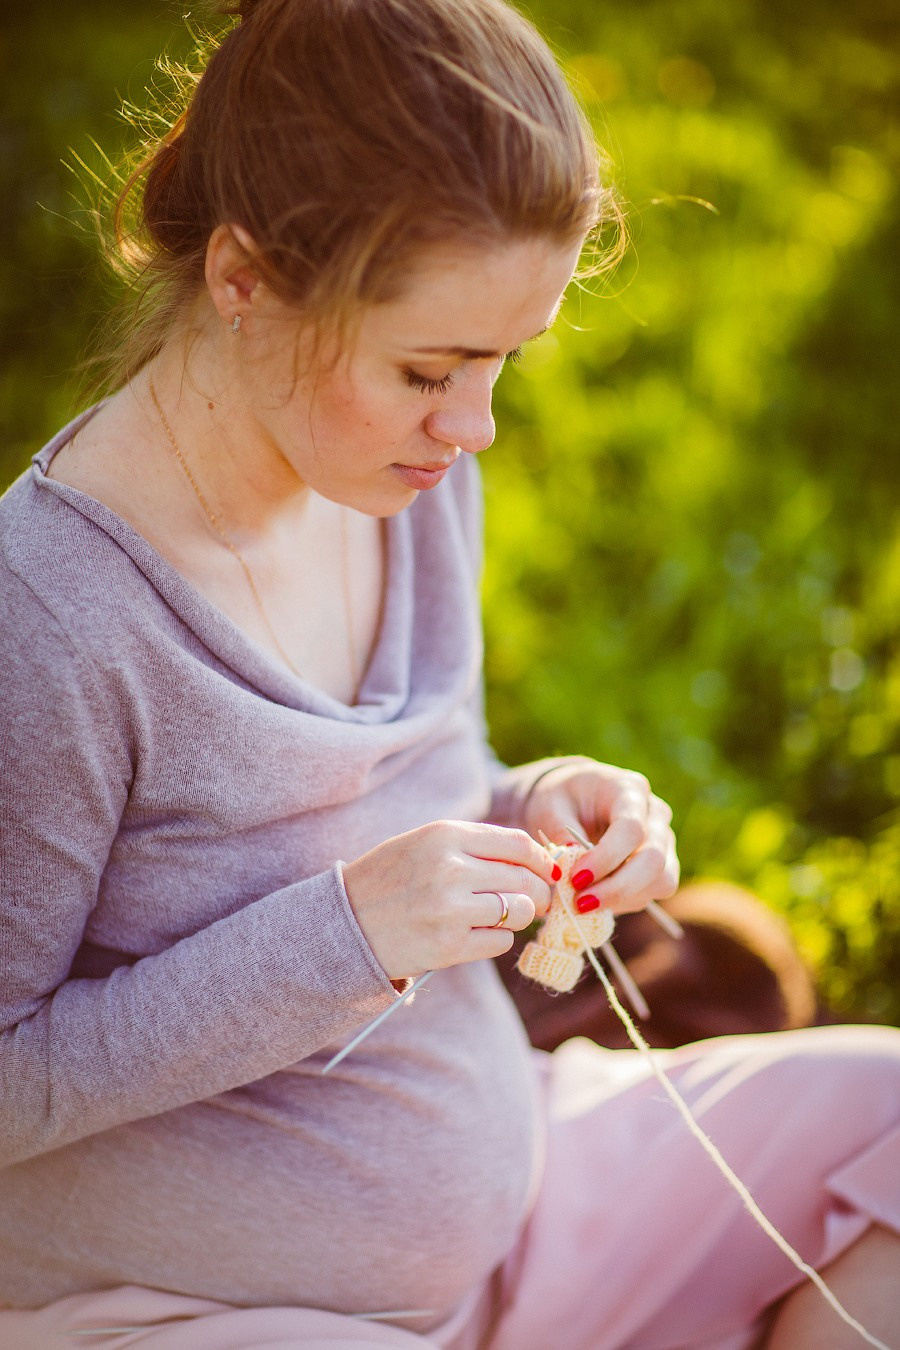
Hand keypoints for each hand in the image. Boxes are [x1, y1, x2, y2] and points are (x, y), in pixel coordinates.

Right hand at [342, 820, 558, 979]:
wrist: (345, 923)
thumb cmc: (389, 879)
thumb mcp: (424, 843)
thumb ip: (475, 844)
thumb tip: (536, 858)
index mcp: (445, 835)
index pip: (518, 844)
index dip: (541, 860)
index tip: (547, 871)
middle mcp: (450, 868)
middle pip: (525, 879)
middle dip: (539, 892)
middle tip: (537, 901)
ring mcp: (450, 909)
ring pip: (519, 910)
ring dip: (518, 916)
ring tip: (499, 916)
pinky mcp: (449, 946)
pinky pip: (500, 941)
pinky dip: (496, 939)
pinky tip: (475, 933)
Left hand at [521, 758, 679, 915]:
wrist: (573, 800)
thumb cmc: (561, 799)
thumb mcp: (550, 806)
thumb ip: (559, 832)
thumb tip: (569, 863)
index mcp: (629, 790)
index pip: (631, 828)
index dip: (606, 859)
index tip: (575, 879)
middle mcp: (655, 814)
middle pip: (654, 858)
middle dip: (617, 888)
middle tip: (580, 903)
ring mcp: (664, 839)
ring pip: (661, 880)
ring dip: (623, 899)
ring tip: (585, 903)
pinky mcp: (663, 863)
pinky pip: (656, 889)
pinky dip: (628, 901)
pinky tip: (597, 900)